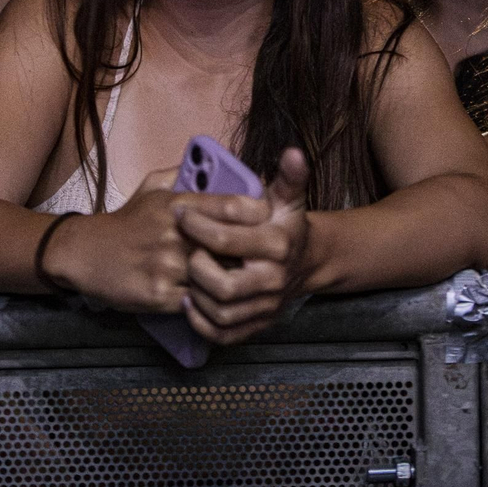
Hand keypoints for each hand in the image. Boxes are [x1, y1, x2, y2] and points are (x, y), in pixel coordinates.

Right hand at [40, 167, 268, 314]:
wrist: (85, 254)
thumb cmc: (125, 221)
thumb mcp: (151, 187)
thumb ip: (183, 174)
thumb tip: (214, 166)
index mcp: (177, 206)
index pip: (231, 206)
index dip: (257, 211)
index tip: (269, 216)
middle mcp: (175, 235)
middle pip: (230, 245)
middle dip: (251, 250)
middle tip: (267, 252)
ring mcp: (167, 267)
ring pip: (217, 277)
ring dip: (230, 279)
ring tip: (246, 278)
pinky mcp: (158, 295)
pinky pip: (197, 301)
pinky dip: (207, 300)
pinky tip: (214, 296)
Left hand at [177, 148, 311, 344]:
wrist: (307, 261)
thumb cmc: (287, 225)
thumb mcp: (289, 198)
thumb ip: (289, 176)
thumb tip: (292, 152)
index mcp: (277, 245)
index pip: (228, 238)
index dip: (197, 224)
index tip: (180, 213)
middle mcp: (273, 280)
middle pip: (224, 285)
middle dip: (196, 267)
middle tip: (185, 248)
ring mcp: (266, 306)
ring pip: (221, 312)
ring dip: (196, 296)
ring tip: (184, 274)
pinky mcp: (257, 324)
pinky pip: (224, 334)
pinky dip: (202, 323)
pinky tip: (189, 302)